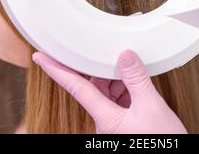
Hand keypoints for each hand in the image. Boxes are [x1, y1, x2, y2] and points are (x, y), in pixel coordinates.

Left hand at [32, 49, 186, 133]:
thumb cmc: (159, 143)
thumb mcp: (152, 107)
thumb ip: (137, 79)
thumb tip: (125, 55)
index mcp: (105, 117)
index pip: (75, 87)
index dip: (56, 70)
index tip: (39, 57)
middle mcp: (104, 122)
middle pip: (95, 88)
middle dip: (104, 72)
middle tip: (117, 58)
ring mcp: (113, 126)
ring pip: (107, 96)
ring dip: (118, 82)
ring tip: (133, 75)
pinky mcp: (122, 128)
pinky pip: (118, 104)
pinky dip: (125, 93)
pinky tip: (136, 88)